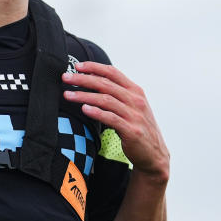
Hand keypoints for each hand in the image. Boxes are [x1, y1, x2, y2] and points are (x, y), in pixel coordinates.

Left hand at [62, 62, 169, 180]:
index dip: (94, 67)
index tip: (77, 66)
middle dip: (83, 79)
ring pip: (105, 100)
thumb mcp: (132, 106)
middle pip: (106, 84)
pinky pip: (111, 118)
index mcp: (135, 91)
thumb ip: (117, 94)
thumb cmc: (138, 128)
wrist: (154, 154)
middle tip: (65, 78)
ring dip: (84, 96)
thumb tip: (93, 79)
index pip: (113, 72)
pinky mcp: (132, 131)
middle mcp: (136, 100)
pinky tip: (84, 109)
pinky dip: (97, 112)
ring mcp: (135, 115)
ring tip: (68, 95)